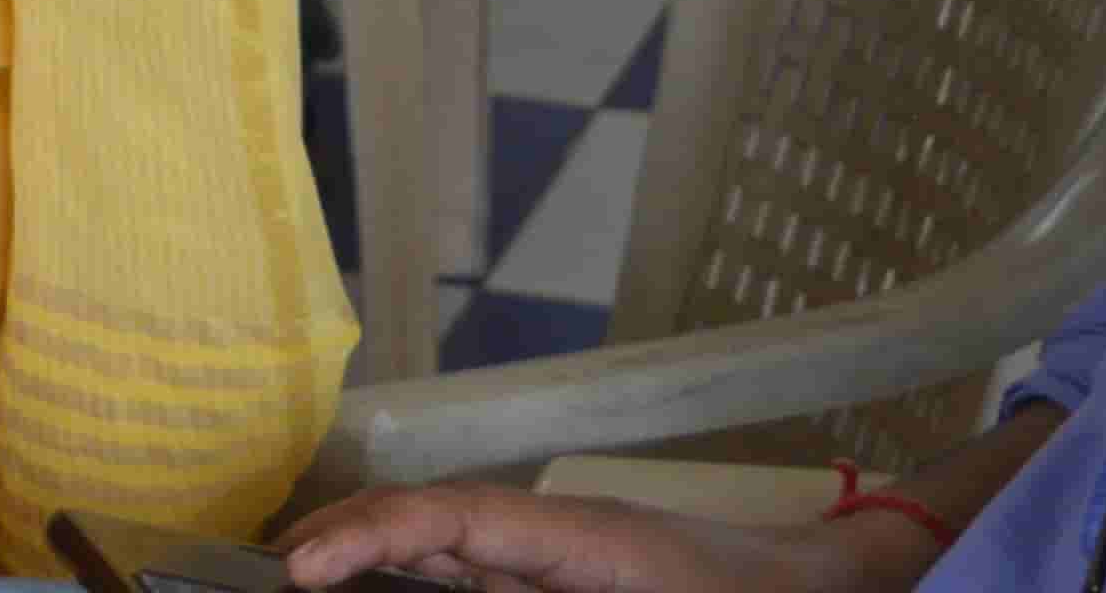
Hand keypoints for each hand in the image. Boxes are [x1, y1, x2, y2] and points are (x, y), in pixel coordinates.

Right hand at [284, 481, 923, 592]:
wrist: (837, 586)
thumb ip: (557, 582)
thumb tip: (467, 547)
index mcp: (581, 537)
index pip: (452, 520)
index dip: (371, 536)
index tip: (304, 566)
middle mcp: (556, 541)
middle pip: (429, 530)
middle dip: (345, 543)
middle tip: (268, 573)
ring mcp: (559, 563)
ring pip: (443, 555)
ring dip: (374, 563)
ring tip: (300, 578)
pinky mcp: (566, 582)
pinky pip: (475, 574)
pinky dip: (417, 577)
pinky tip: (376, 588)